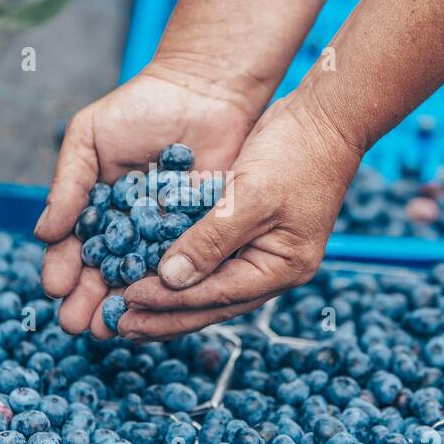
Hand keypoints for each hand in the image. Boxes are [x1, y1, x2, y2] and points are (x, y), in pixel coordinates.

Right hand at [35, 59, 262, 336]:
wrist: (204, 89)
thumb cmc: (140, 108)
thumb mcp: (89, 138)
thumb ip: (68, 184)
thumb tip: (43, 233)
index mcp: (95, 210)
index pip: (73, 248)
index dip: (62, 270)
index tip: (56, 289)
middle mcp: (127, 230)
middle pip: (103, 274)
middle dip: (88, 301)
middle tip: (78, 325)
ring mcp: (164, 236)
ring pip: (140, 279)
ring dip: (124, 305)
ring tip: (111, 328)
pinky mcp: (202, 236)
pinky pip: (183, 268)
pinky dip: (169, 289)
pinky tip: (157, 307)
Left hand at [117, 86, 362, 338]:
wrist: (325, 118)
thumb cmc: (296, 154)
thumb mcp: (251, 196)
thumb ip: (211, 240)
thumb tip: (170, 280)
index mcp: (280, 269)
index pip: (215, 296)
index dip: (168, 302)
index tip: (127, 303)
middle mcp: (269, 269)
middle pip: (208, 303)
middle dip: (162, 315)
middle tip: (118, 326)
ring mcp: (258, 252)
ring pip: (204, 286)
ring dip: (165, 297)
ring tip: (125, 311)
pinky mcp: (244, 231)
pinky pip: (204, 258)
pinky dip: (175, 267)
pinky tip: (145, 272)